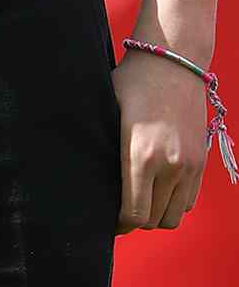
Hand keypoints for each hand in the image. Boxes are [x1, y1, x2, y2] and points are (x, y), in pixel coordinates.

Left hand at [115, 49, 209, 230]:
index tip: (105, 218)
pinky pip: (188, 201)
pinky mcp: (201, 162)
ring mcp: (189, 166)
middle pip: (152, 221)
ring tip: (138, 200)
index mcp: (140, 155)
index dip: (117, 224)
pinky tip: (156, 188)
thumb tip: (85, 179)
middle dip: (133, 221)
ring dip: (155, 214)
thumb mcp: (107, 113)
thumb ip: (103, 150)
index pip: (132, 215)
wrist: (173, 62)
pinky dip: (173, 203)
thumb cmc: (131, 84)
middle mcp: (169, 165)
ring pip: (173, 216)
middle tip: (118, 209)